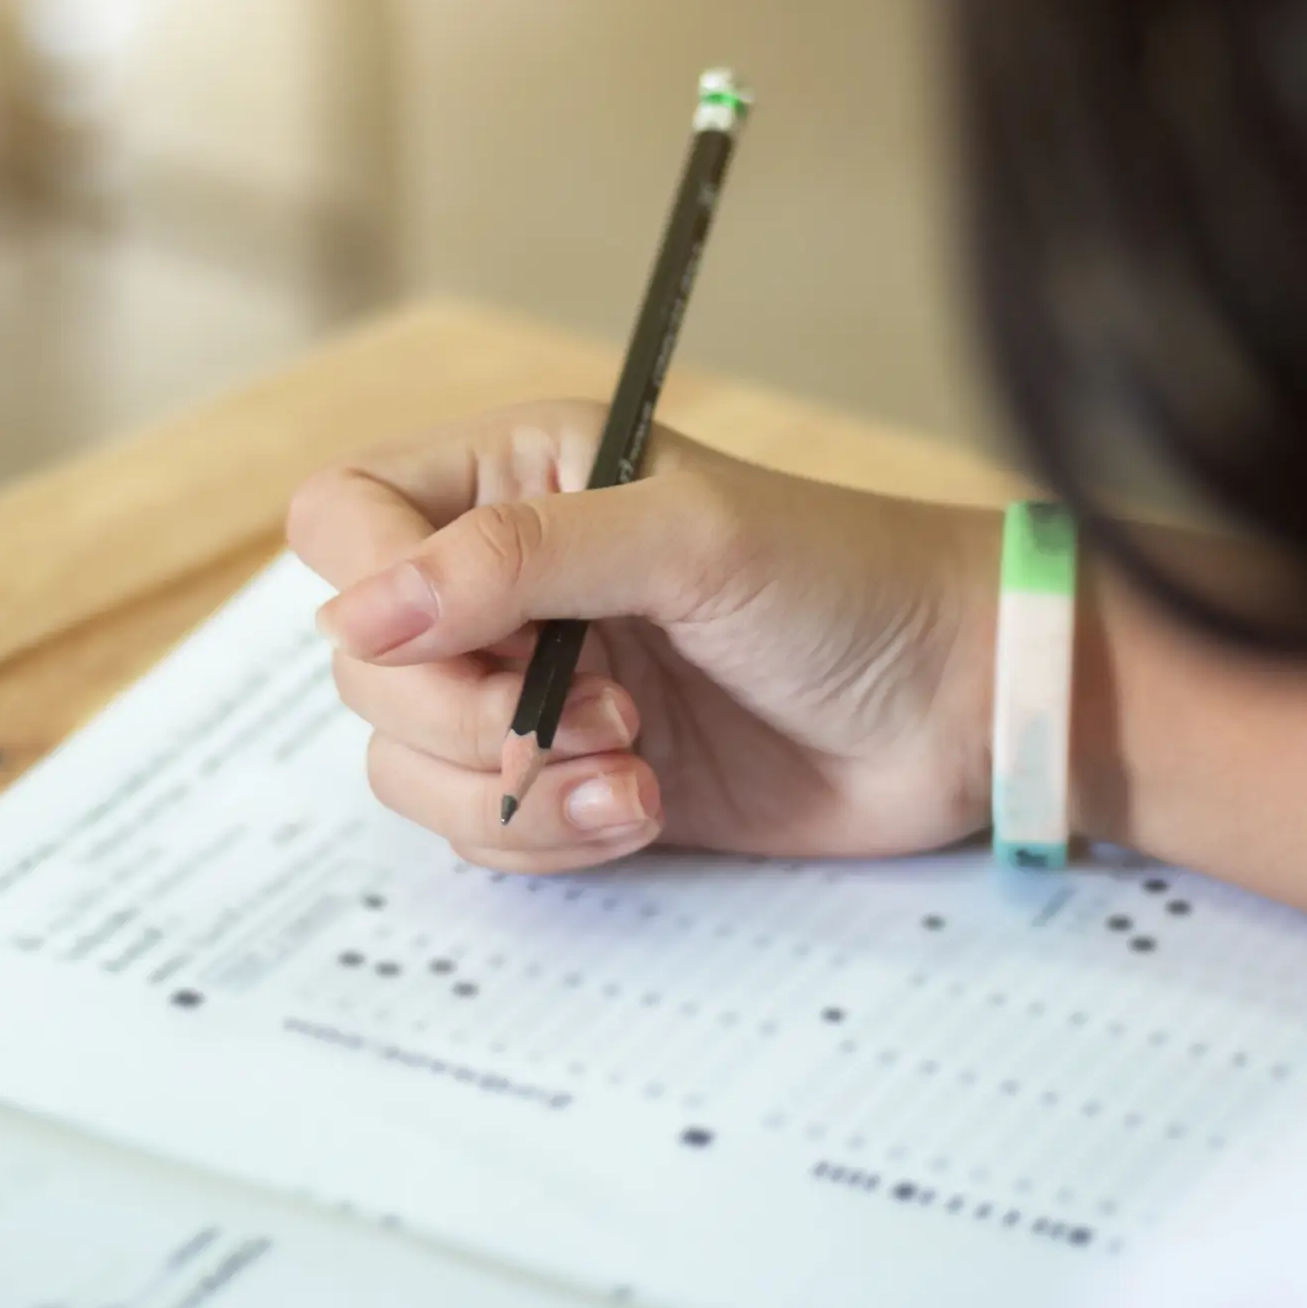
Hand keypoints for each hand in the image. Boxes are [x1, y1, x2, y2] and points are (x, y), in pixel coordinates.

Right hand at [285, 401, 1001, 873]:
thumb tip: (359, 613)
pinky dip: (547, 832)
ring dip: (509, 786)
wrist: (960, 706)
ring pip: (407, 759)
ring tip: (633, 768)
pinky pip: (481, 826)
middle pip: (364, 662)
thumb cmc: (846, 582)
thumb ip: (515, 561)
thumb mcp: (684, 539)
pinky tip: (646, 807)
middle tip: (595, 710)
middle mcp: (506, 577)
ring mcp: (533, 682)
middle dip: (463, 710)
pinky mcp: (568, 776)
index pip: (346, 518)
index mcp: (519, 475)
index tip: (448, 641)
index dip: (370, 588)